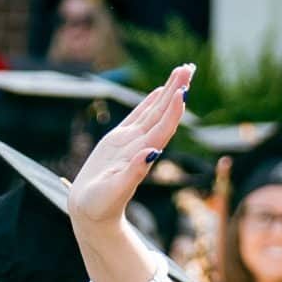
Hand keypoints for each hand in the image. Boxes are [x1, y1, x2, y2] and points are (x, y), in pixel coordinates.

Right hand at [67, 62, 194, 226]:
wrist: (92, 214)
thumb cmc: (101, 206)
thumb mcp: (115, 191)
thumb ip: (133, 173)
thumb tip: (153, 153)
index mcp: (142, 155)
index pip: (162, 128)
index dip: (173, 109)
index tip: (184, 89)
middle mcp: (142, 145)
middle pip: (163, 114)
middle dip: (176, 90)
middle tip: (189, 67)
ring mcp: (132, 142)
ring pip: (154, 111)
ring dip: (167, 91)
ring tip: (181, 71)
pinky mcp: (119, 142)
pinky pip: (138, 117)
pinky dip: (150, 103)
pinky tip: (159, 92)